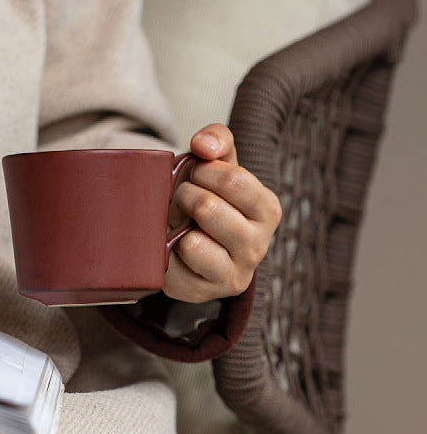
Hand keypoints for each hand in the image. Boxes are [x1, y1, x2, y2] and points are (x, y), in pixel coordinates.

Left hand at [163, 124, 281, 302]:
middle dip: (184, 197)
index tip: (197, 176)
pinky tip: (174, 249)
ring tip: (180, 225)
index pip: (234, 180)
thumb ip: (217, 141)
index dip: (203, 172)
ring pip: (193, 242)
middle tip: (183, 201)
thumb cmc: (205, 199)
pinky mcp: (202, 292)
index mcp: (267, 210)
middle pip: (207, 208)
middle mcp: (257, 246)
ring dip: (175, 225)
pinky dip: (166, 250)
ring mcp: (232, 275)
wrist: (186, 243)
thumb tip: (204, 145)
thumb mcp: (216, 165)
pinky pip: (172, 267)